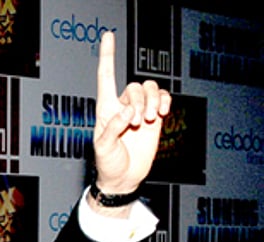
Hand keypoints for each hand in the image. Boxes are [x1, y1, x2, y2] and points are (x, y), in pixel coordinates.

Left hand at [92, 32, 170, 197]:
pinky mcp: (155, 117)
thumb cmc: (108, 163)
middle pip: (135, 86)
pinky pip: (164, 97)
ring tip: (150, 120)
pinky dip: (166, 101)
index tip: (108, 35)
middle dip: (139, 101)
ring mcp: (140, 110)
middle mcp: (123, 106)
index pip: (106, 77)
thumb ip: (112, 128)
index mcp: (105, 109)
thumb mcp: (103, 148)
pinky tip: (163, 113)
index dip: (107, 56)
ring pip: (150, 89)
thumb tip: (127, 112)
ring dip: (153, 101)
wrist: (124, 178)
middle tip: (137, 122)